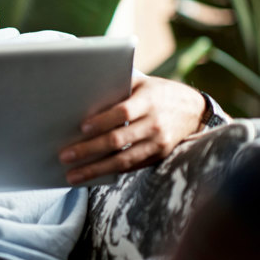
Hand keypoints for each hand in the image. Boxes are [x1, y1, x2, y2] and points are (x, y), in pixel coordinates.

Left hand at [59, 76, 204, 184]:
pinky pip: (132, 167)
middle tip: (65, 156)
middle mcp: (155, 123)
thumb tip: (82, 94)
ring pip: (123, 160)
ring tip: (73, 176)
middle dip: (89, 150)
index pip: (123, 112)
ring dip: (95, 169)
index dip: (102, 120)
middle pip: (118, 139)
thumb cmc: (156, 92)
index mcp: (149, 100)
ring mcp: (158, 143)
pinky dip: (110, 172)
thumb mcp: (141, 82)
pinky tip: (92, 176)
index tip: (81, 128)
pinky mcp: (159, 156)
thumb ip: (117, 87)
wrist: (194, 109)